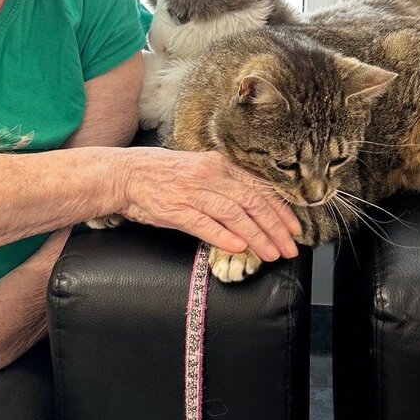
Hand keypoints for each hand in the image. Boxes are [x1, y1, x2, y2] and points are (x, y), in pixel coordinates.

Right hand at [117, 147, 300, 263]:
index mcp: (219, 165)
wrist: (125, 174)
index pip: (259, 188)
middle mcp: (210, 176)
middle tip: (289, 248)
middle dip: (275, 229)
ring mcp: (193, 192)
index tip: (294, 229)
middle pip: (253, 203)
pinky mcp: (176, 209)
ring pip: (235, 215)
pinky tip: (238, 248)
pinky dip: (224, 237)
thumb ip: (225, 184)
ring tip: (270, 254)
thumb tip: (254, 207)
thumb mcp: (199, 170)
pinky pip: (205, 224)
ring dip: (257, 237)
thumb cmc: (162, 174)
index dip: (281, 210)